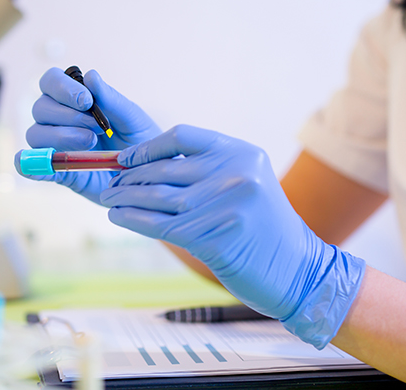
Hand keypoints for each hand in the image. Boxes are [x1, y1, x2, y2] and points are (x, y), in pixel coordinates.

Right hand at [15, 67, 160, 203]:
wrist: (148, 173)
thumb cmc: (140, 140)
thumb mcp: (132, 118)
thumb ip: (111, 99)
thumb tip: (90, 75)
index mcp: (75, 99)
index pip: (51, 81)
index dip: (62, 88)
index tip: (87, 102)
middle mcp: (59, 119)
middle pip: (40, 107)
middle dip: (67, 116)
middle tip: (97, 128)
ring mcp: (56, 145)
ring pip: (36, 134)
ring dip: (60, 136)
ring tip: (91, 143)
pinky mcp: (57, 171)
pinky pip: (34, 165)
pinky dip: (32, 165)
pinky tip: (41, 168)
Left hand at [100, 125, 365, 347]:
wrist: (298, 270)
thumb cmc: (263, 227)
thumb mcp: (244, 183)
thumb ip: (205, 171)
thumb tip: (146, 168)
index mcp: (240, 152)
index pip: (181, 135)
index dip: (148, 146)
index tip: (125, 158)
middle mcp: (234, 173)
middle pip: (165, 169)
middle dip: (130, 177)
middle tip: (109, 184)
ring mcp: (225, 204)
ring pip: (158, 197)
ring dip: (125, 198)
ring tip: (108, 199)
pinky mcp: (214, 237)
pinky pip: (160, 225)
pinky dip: (133, 219)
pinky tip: (117, 217)